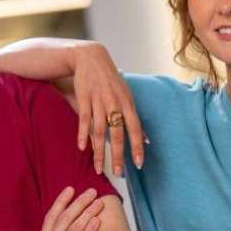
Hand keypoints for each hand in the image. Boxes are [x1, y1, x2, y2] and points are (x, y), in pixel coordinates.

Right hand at [40, 186, 103, 230]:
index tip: (71, 189)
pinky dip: (89, 230)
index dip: (60, 201)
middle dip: (79, 203)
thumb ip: (58, 228)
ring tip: (99, 202)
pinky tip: (97, 220)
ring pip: (75, 228)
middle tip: (92, 191)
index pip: (51, 216)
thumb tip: (70, 207)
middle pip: (65, 219)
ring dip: (87, 213)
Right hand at [70, 43, 145, 176]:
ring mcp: (99, 101)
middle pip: (118, 134)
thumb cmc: (111, 80)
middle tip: (118, 173)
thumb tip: (148, 140)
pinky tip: (82, 148)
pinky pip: (84, 120)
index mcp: (128, 103)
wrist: (91, 58)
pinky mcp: (84, 98)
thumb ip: (134, 119)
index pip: (135, 129)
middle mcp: (115, 103)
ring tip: (98, 168)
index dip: (137, 147)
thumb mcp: (126, 96)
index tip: (139, 164)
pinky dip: (82, 135)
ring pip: (99, 131)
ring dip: (99, 152)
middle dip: (118, 155)